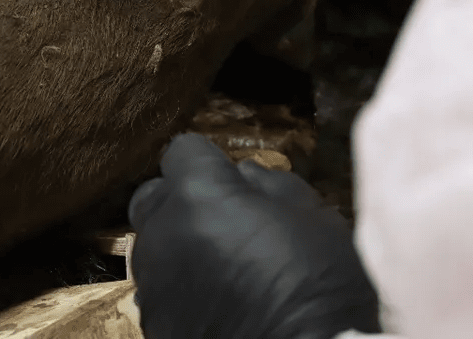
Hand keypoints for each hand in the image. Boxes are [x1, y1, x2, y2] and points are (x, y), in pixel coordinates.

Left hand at [128, 133, 379, 338]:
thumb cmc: (320, 289)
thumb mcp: (314, 216)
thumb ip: (270, 183)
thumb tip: (245, 175)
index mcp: (198, 194)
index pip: (183, 151)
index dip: (211, 162)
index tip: (235, 182)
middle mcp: (162, 233)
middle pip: (154, 197)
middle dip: (183, 200)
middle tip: (225, 222)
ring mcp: (153, 282)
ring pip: (153, 245)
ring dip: (180, 246)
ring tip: (223, 268)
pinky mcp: (153, 324)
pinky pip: (159, 290)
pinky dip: (181, 288)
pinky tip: (217, 303)